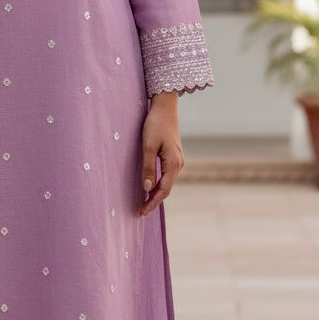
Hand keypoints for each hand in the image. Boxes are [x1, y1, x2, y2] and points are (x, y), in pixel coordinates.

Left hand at [138, 91, 183, 217]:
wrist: (165, 106)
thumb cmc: (155, 124)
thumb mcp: (148, 146)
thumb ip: (147, 167)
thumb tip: (146, 188)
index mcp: (174, 164)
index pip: (163, 190)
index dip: (152, 203)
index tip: (141, 212)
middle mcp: (179, 164)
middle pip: (166, 189)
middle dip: (153, 201)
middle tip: (140, 211)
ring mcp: (178, 160)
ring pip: (167, 182)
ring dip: (156, 193)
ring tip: (143, 202)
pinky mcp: (173, 155)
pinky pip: (167, 175)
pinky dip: (159, 184)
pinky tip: (150, 186)